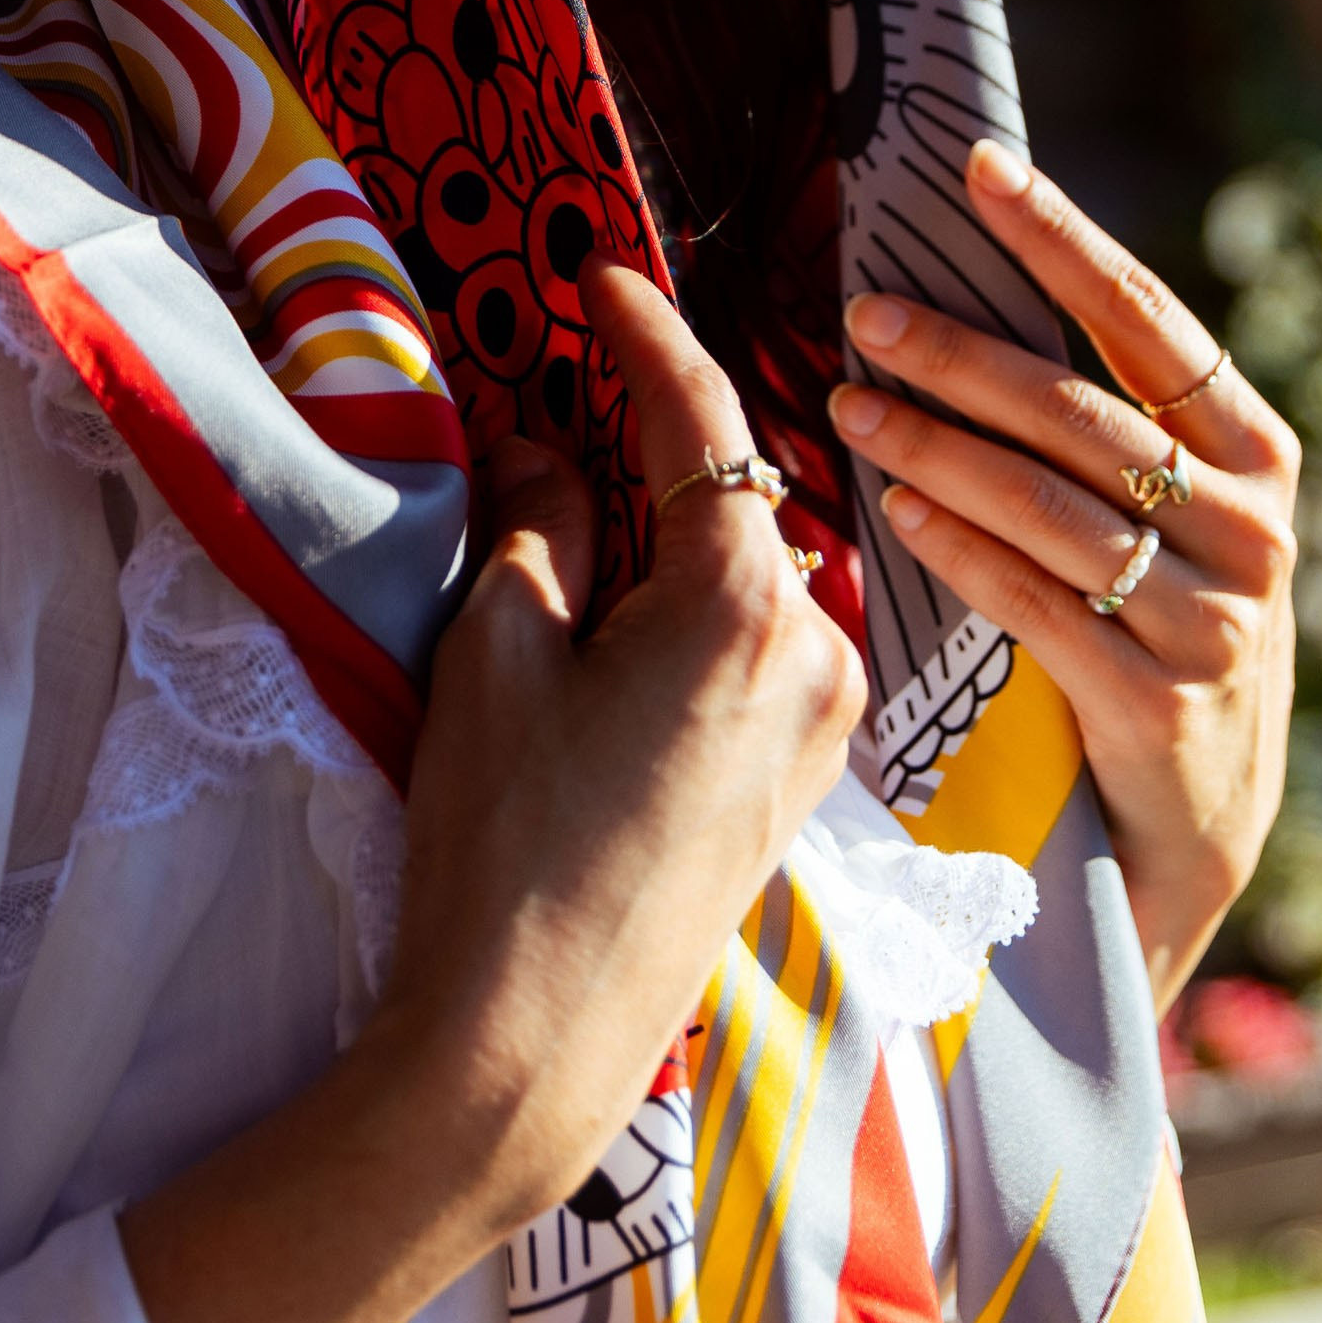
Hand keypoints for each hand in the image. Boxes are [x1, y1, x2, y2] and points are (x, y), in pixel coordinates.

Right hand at [376, 259, 864, 1233]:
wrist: (536, 1048)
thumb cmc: (503, 843)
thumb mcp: (495, 654)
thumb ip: (537, 524)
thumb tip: (545, 441)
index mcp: (748, 601)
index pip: (699, 422)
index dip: (646, 335)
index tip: (603, 274)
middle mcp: (819, 650)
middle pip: (737, 501)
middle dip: (658, 446)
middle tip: (575, 388)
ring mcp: (826, 725)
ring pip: (753, 580)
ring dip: (680, 541)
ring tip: (584, 524)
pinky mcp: (808, 784)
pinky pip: (763, 653)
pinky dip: (704, 616)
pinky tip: (629, 626)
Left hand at [828, 138, 1295, 1014]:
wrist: (1191, 829)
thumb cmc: (1158, 635)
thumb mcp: (1172, 523)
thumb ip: (1109, 426)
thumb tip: (974, 286)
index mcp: (1261, 455)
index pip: (1152, 320)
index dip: (1063, 238)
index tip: (981, 168)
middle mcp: (1253, 528)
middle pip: (1083, 411)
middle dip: (963, 353)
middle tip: (863, 313)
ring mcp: (1216, 620)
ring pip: (1051, 504)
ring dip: (937, 447)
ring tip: (848, 404)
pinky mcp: (1158, 700)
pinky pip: (1038, 603)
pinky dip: (961, 550)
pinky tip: (894, 513)